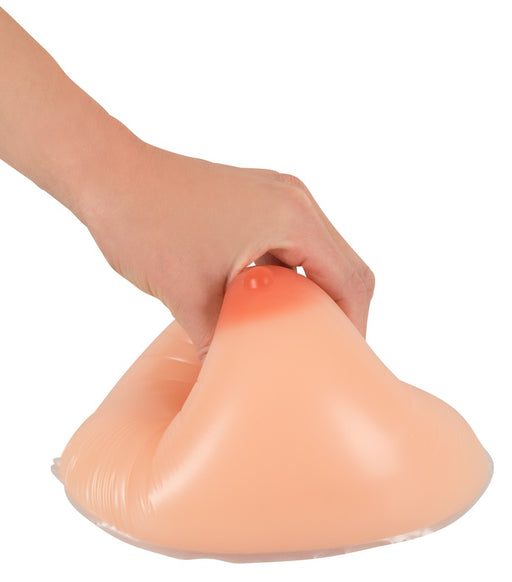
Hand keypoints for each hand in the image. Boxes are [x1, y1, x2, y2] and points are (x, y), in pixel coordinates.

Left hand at [81, 140, 374, 360]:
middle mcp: (293, 199)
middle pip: (343, 265)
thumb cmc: (145, 222)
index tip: (341, 359)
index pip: (351, 279)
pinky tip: (266, 302)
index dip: (354, 325)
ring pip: (317, 254)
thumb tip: (233, 381)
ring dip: (313, 292)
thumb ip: (222, 343)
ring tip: (293, 331)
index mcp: (292, 217)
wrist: (108, 174)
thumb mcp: (190, 296)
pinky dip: (289, 275)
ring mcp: (275, 195)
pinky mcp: (256, 199)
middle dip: (338, 311)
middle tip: (319, 351)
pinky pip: (291, 242)